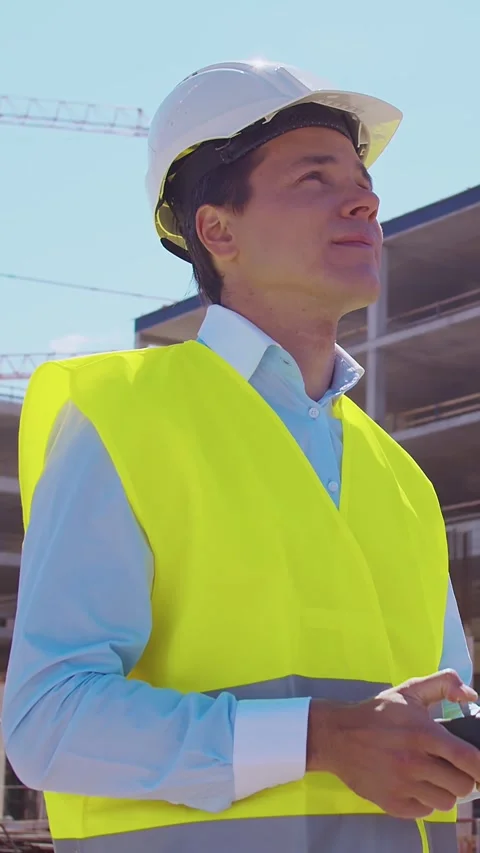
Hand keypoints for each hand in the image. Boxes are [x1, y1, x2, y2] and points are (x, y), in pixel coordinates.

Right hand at [307, 669, 479, 818]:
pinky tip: (414, 785)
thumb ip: (444, 684)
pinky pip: (425, 811)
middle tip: (450, 767)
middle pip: (462, 785)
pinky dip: (424, 801)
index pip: (467, 758)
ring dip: (443, 790)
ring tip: (432, 776)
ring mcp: (402, 786)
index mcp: (423, 734)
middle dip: (462, 777)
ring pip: (445, 802)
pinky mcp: (392, 803)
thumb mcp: (409, 691)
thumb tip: (471, 696)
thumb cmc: (377, 713)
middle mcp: (414, 762)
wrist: (337, 736)